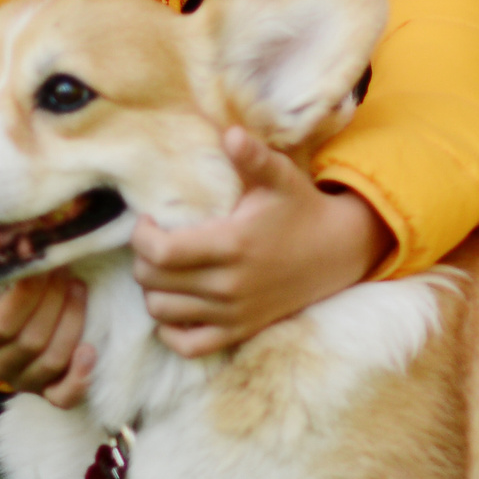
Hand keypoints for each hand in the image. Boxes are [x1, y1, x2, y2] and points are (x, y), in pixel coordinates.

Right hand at [0, 261, 94, 407]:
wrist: (10, 312)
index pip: (4, 323)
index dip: (30, 292)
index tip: (44, 261)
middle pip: (32, 340)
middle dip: (55, 300)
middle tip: (65, 271)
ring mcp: (22, 380)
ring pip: (51, 360)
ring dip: (72, 321)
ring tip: (78, 288)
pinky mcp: (47, 391)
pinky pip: (63, 397)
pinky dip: (80, 377)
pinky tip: (90, 351)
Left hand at [130, 125, 394, 356]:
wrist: (337, 251)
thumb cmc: (301, 209)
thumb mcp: (280, 178)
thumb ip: (253, 157)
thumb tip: (231, 133)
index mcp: (233, 244)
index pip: (162, 253)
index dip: (141, 238)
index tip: (147, 222)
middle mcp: (230, 284)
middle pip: (154, 282)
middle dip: (143, 261)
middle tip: (154, 243)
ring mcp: (234, 312)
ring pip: (163, 312)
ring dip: (153, 291)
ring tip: (163, 270)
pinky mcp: (240, 330)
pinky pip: (188, 345)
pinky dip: (170, 330)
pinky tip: (175, 306)